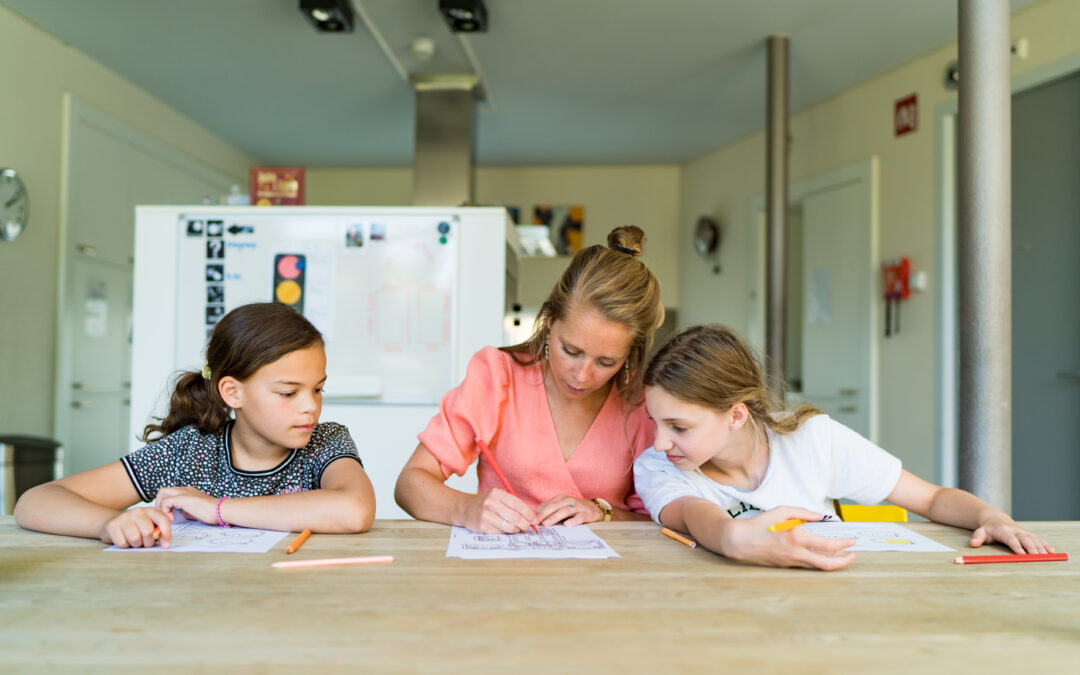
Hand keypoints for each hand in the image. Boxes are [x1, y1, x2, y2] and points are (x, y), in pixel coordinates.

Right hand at [100, 506, 173, 548]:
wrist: (114, 523)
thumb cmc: (136, 527)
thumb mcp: (149, 526)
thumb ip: (158, 532)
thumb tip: (165, 543)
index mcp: (150, 511)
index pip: (163, 519)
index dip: (166, 534)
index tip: (166, 545)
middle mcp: (138, 512)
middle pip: (148, 532)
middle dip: (148, 542)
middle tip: (145, 543)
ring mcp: (124, 517)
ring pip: (135, 539)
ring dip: (136, 545)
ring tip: (135, 541)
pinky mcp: (113, 526)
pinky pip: (123, 543)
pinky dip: (125, 546)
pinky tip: (125, 540)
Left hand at [154, 486, 217, 524]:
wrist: (220, 510)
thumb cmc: (211, 512)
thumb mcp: (194, 511)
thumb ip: (185, 510)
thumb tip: (178, 513)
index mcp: (187, 492)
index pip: (169, 493)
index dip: (165, 504)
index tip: (168, 514)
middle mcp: (184, 489)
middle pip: (163, 491)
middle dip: (159, 504)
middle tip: (164, 515)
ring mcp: (183, 492)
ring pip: (162, 493)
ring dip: (160, 506)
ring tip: (167, 517)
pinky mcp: (183, 498)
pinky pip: (166, 502)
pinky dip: (165, 510)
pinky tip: (172, 518)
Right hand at [466, 488, 536, 532]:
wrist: (465, 509)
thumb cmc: (486, 503)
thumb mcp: (497, 497)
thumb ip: (512, 503)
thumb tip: (530, 516)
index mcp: (496, 493)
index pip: (518, 504)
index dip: (529, 513)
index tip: (534, 519)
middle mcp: (490, 503)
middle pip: (515, 517)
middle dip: (525, 524)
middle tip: (529, 527)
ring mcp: (486, 515)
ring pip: (509, 527)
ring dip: (517, 530)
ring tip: (519, 529)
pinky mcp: (483, 527)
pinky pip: (501, 532)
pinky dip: (507, 533)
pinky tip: (508, 530)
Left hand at [535, 495, 597, 526]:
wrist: (595, 508)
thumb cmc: (574, 510)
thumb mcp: (562, 508)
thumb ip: (550, 513)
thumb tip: (534, 521)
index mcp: (560, 499)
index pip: (546, 504)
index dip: (537, 512)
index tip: (529, 520)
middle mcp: (567, 500)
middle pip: (553, 506)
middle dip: (542, 514)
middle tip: (534, 523)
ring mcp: (577, 506)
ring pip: (564, 510)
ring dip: (554, 517)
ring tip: (546, 524)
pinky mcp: (586, 513)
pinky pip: (579, 517)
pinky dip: (573, 521)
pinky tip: (567, 525)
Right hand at [720, 507, 855, 570]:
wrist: (739, 541)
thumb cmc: (759, 524)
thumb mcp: (781, 511)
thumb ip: (803, 513)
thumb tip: (820, 516)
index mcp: (797, 537)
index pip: (827, 546)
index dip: (843, 545)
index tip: (851, 541)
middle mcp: (796, 553)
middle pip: (827, 564)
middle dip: (844, 561)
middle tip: (852, 556)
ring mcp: (791, 562)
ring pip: (818, 567)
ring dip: (832, 562)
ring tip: (840, 556)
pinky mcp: (786, 566)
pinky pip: (807, 566)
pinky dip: (818, 562)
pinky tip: (821, 555)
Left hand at [970, 514, 1054, 553]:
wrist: (995, 519)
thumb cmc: (988, 529)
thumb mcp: (980, 532)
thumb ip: (977, 538)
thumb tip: (973, 544)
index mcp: (1004, 531)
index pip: (1012, 540)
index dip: (1017, 547)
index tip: (1023, 555)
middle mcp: (1016, 531)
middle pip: (1026, 540)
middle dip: (1032, 549)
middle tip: (1038, 558)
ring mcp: (1023, 532)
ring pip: (1034, 540)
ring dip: (1041, 548)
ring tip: (1048, 557)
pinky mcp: (1028, 534)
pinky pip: (1039, 539)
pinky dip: (1045, 545)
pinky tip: (1052, 552)